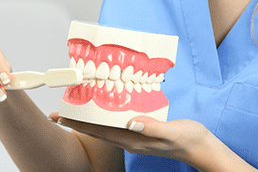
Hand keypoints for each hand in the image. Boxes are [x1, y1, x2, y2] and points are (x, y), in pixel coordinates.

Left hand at [48, 112, 238, 169]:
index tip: (60, 117)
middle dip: (76, 122)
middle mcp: (129, 140)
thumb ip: (152, 127)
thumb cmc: (189, 138)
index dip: (78, 124)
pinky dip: (103, 117)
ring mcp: (134, 137)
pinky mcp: (140, 132)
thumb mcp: (172, 131)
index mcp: (133, 140)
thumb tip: (131, 122)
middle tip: (57, 113)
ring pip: (104, 128)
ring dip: (87, 119)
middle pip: (96, 131)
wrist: (201, 147)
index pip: (99, 132)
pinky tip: (101, 109)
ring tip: (73, 109)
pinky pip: (116, 124)